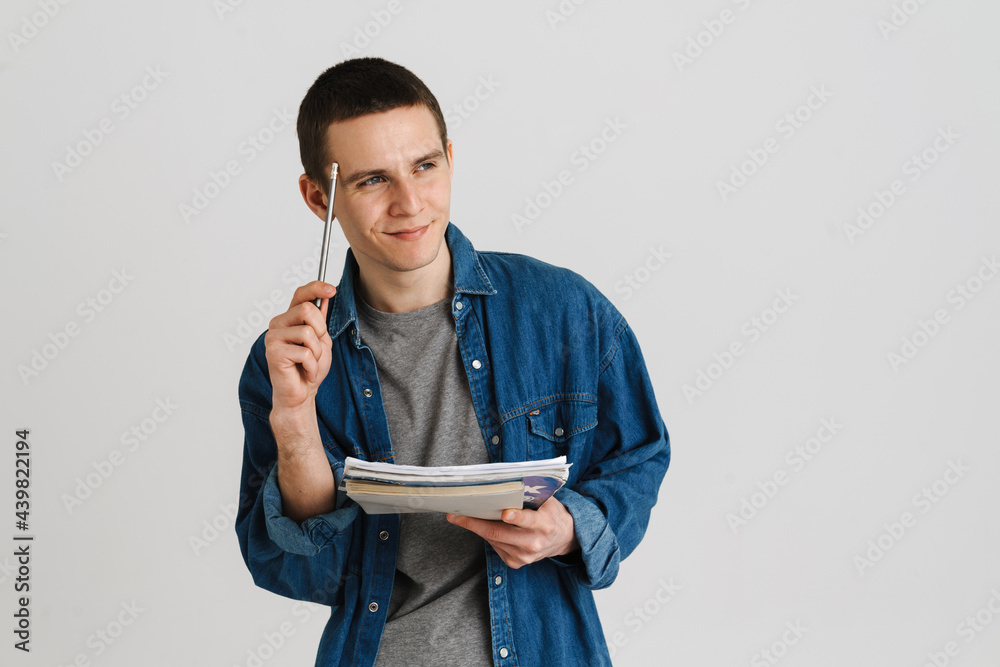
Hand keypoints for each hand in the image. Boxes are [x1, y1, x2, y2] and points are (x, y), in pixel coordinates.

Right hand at [265, 281, 336, 521]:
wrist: (301, 394)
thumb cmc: (308, 369)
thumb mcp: (322, 341)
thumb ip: (321, 320)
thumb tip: (325, 296)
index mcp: (290, 318)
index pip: (300, 294)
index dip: (316, 287)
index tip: (332, 289)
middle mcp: (278, 324)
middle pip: (307, 310)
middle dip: (321, 331)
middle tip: (317, 349)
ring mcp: (273, 337)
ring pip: (308, 332)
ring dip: (317, 352)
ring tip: (310, 363)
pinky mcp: (274, 352)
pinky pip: (305, 351)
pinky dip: (312, 365)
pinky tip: (304, 372)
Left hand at [447, 496, 578, 568]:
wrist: (563, 538)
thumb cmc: (551, 513)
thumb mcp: (547, 500)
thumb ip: (530, 494)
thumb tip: (506, 484)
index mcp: (544, 524)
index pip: (529, 521)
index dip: (517, 517)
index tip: (505, 512)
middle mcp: (534, 543)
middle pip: (500, 533)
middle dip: (475, 523)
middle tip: (456, 515)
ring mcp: (524, 556)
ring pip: (493, 540)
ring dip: (475, 528)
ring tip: (460, 516)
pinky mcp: (516, 562)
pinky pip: (494, 546)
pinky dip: (486, 535)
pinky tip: (480, 525)